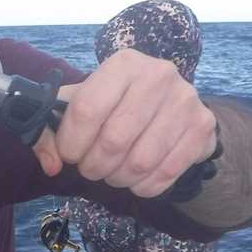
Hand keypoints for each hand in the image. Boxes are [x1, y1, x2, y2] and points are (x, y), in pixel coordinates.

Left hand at [32, 48, 217, 197]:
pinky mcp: (203, 127)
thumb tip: (51, 165)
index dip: (71, 143)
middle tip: (90, 168)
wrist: (165, 105)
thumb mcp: (75, 108)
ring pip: (140, 162)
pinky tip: (135, 178)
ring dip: (117, 178)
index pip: (87, 110)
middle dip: (93, 166)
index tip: (69, 154)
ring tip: (112, 172)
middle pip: (114, 141)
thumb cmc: (111, 106)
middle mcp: (159, 75)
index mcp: (122, 64)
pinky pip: (165, 174)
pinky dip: (142, 186)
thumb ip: (48, 132)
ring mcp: (186, 100)